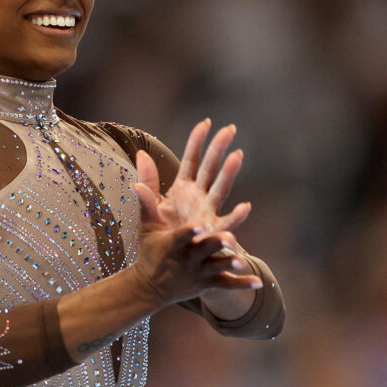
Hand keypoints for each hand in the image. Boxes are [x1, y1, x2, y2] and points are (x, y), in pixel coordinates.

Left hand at [129, 119, 261, 304]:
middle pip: (210, 169)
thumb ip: (148, 182)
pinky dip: (236, 216)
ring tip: (238, 154)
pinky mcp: (212, 233)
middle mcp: (198, 197)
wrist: (172, 265)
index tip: (206, 122)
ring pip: (220, 189)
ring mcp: (208, 213)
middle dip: (219, 149)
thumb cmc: (166, 234)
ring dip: (229, 173)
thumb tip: (141, 154)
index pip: (191, 160)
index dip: (197, 142)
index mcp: (183, 189)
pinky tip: (245, 206)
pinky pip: (226, 224)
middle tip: (230, 128)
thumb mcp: (151, 206)